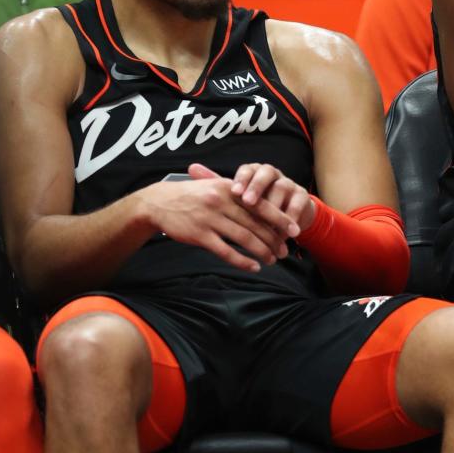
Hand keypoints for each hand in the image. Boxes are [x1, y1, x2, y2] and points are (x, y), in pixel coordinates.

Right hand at [144, 172, 294, 271]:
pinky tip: (253, 267)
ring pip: (244, 238)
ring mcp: (210, 219)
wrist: (158, 203)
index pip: (261, 205)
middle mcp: (221, 202)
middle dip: (274, 240)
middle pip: (255, 224)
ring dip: (261, 251)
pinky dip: (242, 261)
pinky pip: (226, 251)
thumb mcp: (214, 186)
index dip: (280, 219)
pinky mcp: (199, 235)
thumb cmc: (191, 195)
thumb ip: (236, 194)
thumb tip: (263, 205)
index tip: (295, 230)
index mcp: (228, 189)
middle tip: (285, 251)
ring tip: (272, 260)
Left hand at [218, 161, 315, 235]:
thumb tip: (193, 167)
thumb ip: (217, 183)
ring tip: (264, 220)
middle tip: (248, 202)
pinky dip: (290, 216)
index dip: (242, 179)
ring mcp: (288, 183)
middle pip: (265, 173)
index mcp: (254, 172)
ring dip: (273, 205)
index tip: (234, 192)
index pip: (248, 169)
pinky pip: (298, 203)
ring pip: (282, 187)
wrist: (284, 216)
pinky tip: (283, 230)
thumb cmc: (254, 206)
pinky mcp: (302, 196)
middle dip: (257, 187)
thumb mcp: (236, 197)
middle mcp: (272, 174)